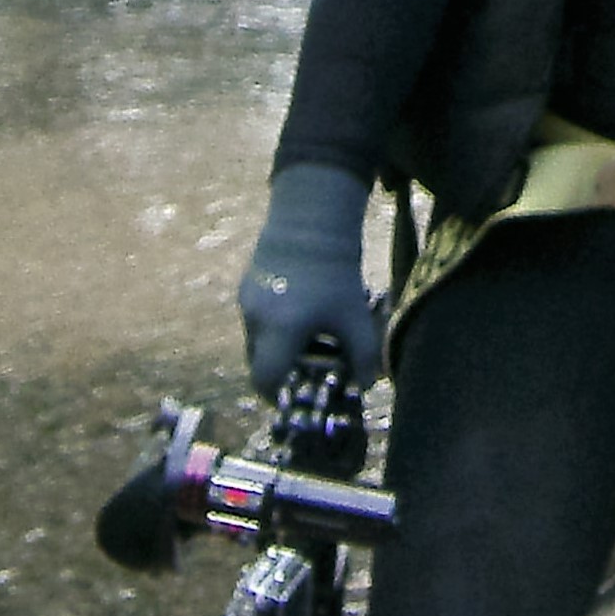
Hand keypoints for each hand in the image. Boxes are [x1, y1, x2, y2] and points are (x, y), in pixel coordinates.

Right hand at [237, 162, 383, 392]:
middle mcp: (255, 320)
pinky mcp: (248, 283)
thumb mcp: (354, 315)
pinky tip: (301, 309)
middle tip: (307, 369)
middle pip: (259, 362)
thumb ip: (363, 355)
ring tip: (309, 335)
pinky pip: (258, 316)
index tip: (297, 397)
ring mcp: (247, 300)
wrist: (311, 219)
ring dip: (278, 345)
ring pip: (257, 339)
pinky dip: (274, 324)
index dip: (278, 396)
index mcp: (278, 333)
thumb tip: (367, 386)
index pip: (264, 381)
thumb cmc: (334, 272)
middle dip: (281, 371)